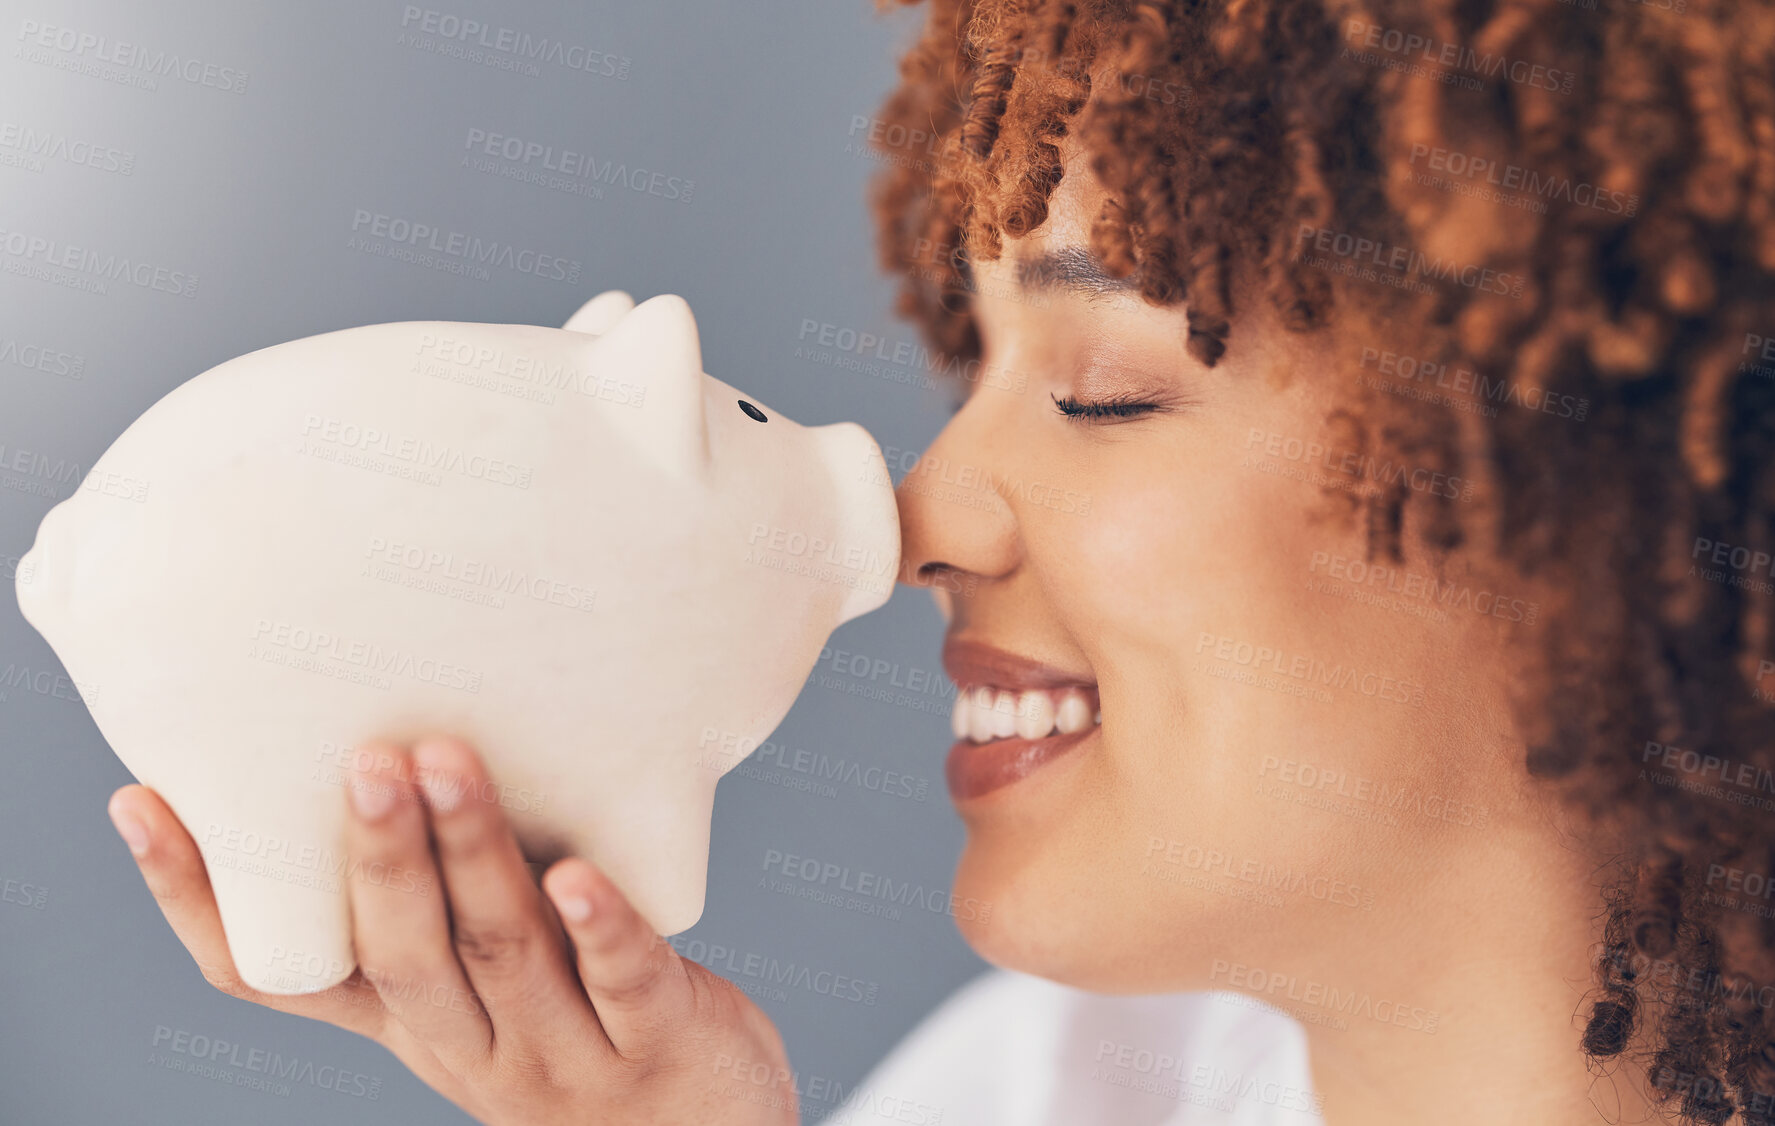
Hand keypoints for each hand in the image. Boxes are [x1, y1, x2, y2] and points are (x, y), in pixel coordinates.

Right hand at [106, 735, 797, 1124]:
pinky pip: (621, 978)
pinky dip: (597, 925)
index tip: (144, 803)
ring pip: (500, 951)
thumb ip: (454, 895)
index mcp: (412, 1023)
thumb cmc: (589, 1027)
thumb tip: (410, 735)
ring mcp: (563, 1053)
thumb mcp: (493, 985)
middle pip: (399, 954)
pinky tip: (582, 874)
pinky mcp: (658, 1040)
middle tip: (360, 756)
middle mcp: (470, 1045)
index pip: (281, 977)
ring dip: (470, 855)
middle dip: (373, 856)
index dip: (201, 899)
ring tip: (446, 764)